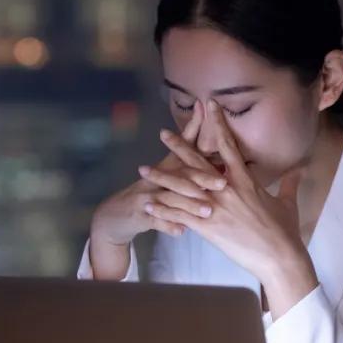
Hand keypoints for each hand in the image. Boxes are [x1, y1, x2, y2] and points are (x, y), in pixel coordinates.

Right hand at [90, 101, 224, 246]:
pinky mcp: (140, 214)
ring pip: (170, 199)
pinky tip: (181, 231)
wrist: (119, 212)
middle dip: (202, 178)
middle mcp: (158, 178)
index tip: (223, 145)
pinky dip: (169, 225)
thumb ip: (188, 142)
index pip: (188, 153)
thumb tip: (203, 112)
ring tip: (207, 210)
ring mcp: (147, 196)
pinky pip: (156, 221)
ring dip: (189, 205)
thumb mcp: (169, 166)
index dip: (206, 151)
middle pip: (181, 175)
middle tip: (223, 184)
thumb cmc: (152, 187)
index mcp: (169, 166)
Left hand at [146, 99, 318, 317]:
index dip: (218, 124)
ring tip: (143, 170)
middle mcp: (227, 190)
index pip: (228, 146)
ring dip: (161, 178)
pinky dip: (163, 209)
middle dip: (178, 147)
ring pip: (182, 188)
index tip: (210, 106)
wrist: (279, 257)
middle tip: (162, 134)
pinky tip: (148, 203)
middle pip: (197, 163)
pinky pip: (180, 215)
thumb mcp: (288, 203)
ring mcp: (215, 208)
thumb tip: (301, 169)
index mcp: (245, 181)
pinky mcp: (207, 228)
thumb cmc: (285, 232)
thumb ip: (290, 184)